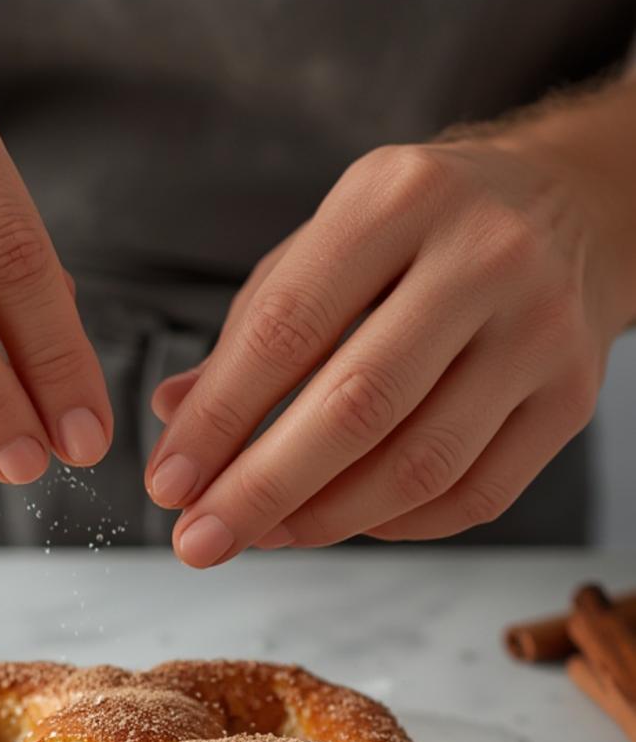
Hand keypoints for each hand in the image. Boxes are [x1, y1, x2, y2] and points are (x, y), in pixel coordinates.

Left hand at [147, 109, 635, 564]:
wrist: (574, 207)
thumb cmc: (421, 234)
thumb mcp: (329, 244)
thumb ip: (252, 330)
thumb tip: (174, 416)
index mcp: (397, 198)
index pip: (286, 329)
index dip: (218, 420)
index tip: (167, 485)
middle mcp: (482, 256)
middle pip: (356, 407)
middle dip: (261, 491)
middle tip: (199, 542)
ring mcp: (539, 329)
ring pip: (420, 465)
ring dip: (325, 520)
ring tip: (265, 535)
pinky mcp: (572, 396)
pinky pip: (475, 496)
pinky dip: (397, 526)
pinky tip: (345, 522)